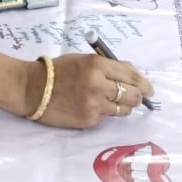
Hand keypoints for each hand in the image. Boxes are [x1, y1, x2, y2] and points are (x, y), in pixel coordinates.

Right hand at [27, 53, 152, 128]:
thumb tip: (134, 76)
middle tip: (136, 98)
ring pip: (123, 109)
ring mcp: (94, 105)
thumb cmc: (58, 71)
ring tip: (111, 102)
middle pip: (133, 95)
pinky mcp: (88, 120)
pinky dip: (104, 113)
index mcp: (98, 65)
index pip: (132, 76)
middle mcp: (99, 85)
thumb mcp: (84, 60)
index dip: (144, 84)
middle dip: (137, 97)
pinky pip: (106, 118)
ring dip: (123, 107)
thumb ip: (109, 67)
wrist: (32, 89)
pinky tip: (92, 107)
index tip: (148, 89)